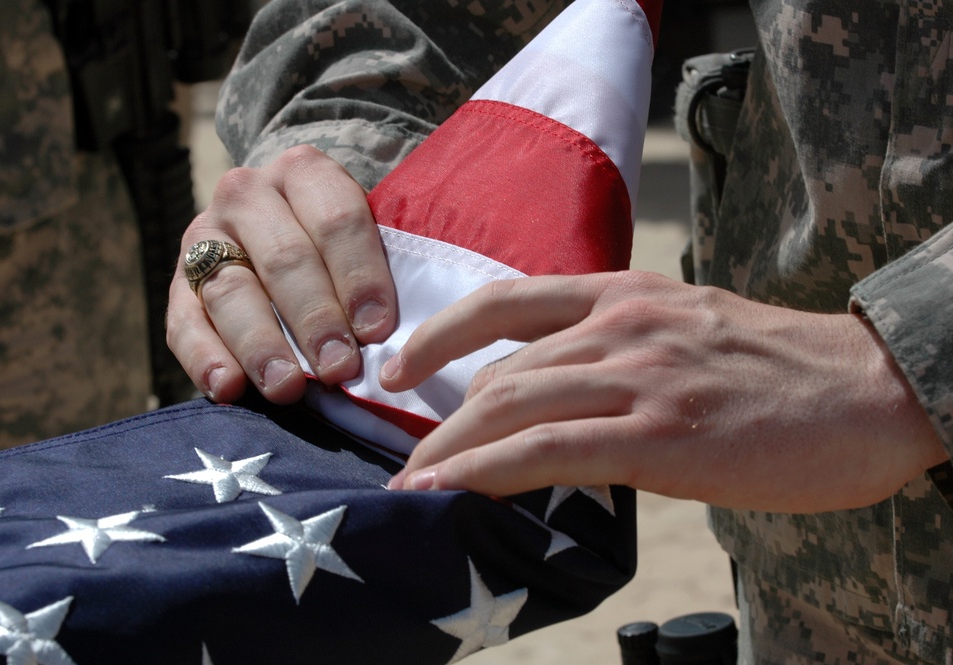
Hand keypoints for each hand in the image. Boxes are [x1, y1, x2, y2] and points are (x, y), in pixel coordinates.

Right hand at [167, 146, 396, 403]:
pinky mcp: (177, 285)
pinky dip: (204, 358)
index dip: (359, 277)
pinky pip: (184, 322)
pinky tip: (227, 388)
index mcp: (304, 172)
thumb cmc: (340, 247)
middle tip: (340, 369)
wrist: (275, 228)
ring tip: (288, 388)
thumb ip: (377, 270)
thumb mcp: (364, 234)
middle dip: (316, 320)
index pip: (336, 220)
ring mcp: (205, 236)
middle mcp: (247, 194)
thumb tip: (396, 339)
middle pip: (285, 259)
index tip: (377, 331)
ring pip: (232, 292)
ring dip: (262, 345)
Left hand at [382, 271, 945, 511]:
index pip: (506, 301)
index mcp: (626, 295)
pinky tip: (448, 492)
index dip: (440, 332)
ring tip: (411, 489)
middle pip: (498, 371)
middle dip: (440, 422)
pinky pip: (548, 450)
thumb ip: (624, 350)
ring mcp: (639, 376)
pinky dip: (486, 472)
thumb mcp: (690, 331)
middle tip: (407, 464)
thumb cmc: (784, 369)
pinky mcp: (659, 433)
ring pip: (510, 407)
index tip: (401, 363)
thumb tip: (567, 396)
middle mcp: (621, 326)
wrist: (871, 390)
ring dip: (448, 452)